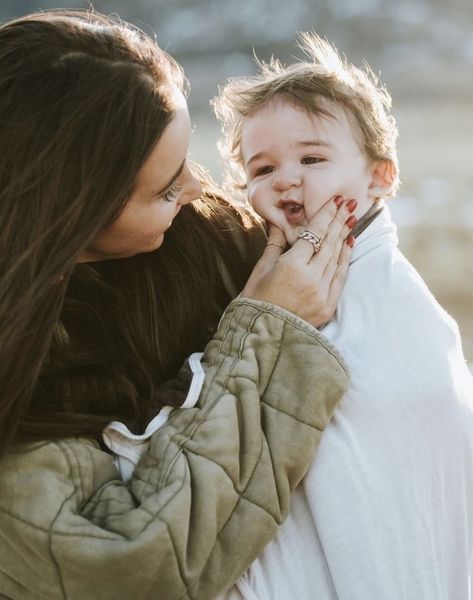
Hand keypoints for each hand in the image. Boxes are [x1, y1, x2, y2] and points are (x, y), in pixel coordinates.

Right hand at [241, 197, 355, 327]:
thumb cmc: (255, 301)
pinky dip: (345, 259)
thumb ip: (274, 245)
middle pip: (329, 243)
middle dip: (339, 221)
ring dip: (344, 236)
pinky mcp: (328, 306)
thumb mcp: (261, 270)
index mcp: (292, 266)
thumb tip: (278, 223)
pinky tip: (349, 243)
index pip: (314, 234)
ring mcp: (322, 293)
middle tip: (349, 204)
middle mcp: (311, 278)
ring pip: (336, 258)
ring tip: (350, 219)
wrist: (262, 336)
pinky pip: (340, 277)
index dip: (326, 216)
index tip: (335, 201)